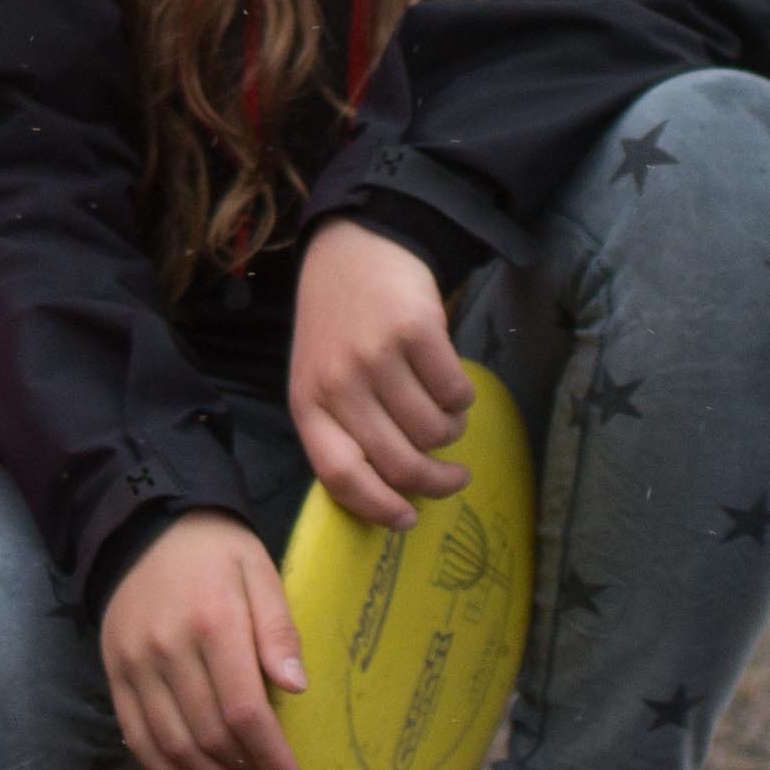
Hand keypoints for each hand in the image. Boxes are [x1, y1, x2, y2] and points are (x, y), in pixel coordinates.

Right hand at [99, 510, 307, 769]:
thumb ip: (279, 628)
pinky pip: (136, 736)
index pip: (243, 709)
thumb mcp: (259, 571)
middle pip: (209, 734)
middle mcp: (168, 649)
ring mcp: (135, 664)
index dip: (269, 753)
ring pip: (173, 744)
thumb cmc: (215, 550)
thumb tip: (297, 688)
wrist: (145, 524)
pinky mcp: (114, 672)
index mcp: (213, 622)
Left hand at [285, 220, 475, 529]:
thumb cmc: (338, 324)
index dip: (378, 506)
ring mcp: (376, 356)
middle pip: (398, 461)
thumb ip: (342, 427)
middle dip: (437, 481)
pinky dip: (462, 397)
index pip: (340, 474)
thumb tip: (389, 492)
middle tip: (456, 478)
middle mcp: (338, 383)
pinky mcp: (414, 331)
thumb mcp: (320, 377)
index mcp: (308, 403)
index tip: (408, 521)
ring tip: (444, 412)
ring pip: (434, 430)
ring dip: (450, 430)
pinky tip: (448, 379)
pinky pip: (455, 392)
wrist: (354, 248)